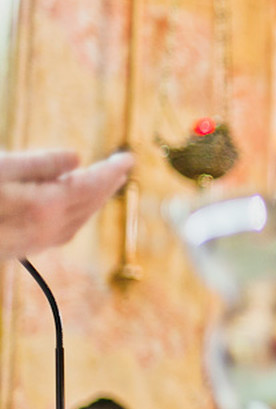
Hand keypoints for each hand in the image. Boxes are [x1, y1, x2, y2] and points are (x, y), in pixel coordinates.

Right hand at [0, 149, 133, 258]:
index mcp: (44, 206)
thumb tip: (77, 158)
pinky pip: (63, 233)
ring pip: (78, 221)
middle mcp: (44, 230)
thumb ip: (40, 164)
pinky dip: (78, 216)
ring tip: (104, 184)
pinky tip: (75, 210)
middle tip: (122, 167)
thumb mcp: (0, 168)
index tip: (129, 158)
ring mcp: (32, 244)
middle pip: (89, 204)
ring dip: (95, 201)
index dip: (111, 170)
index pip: (92, 186)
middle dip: (108, 184)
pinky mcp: (19, 250)